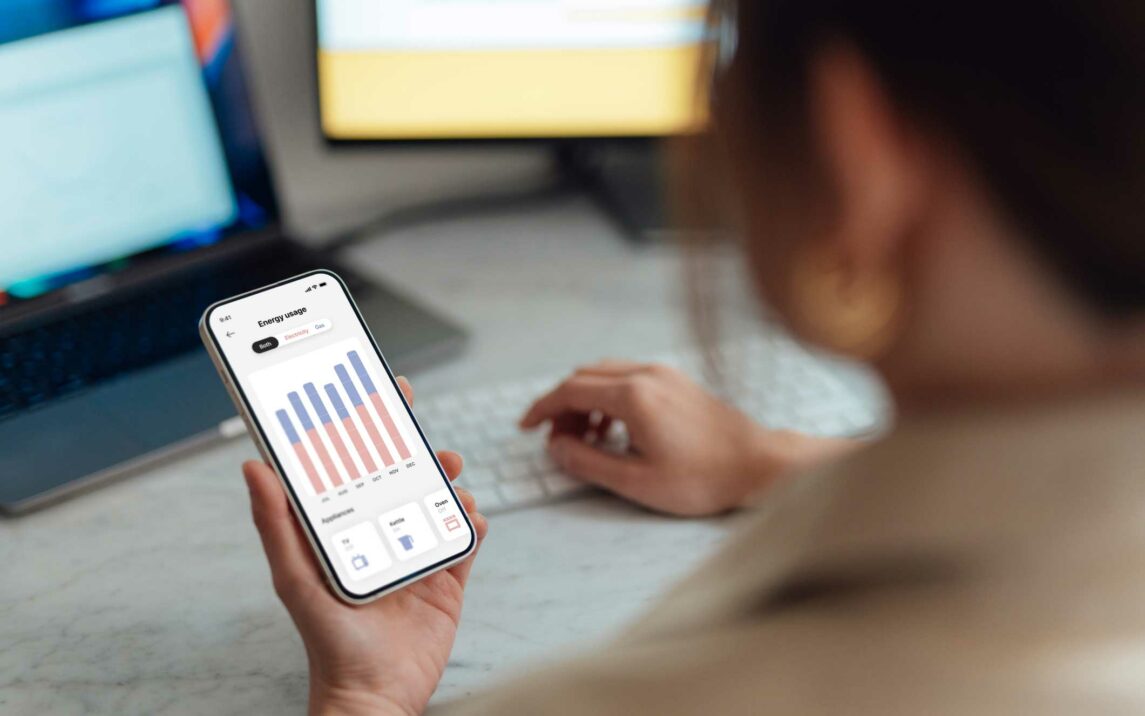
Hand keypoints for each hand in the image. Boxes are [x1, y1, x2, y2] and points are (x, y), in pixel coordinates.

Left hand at [244, 377, 487, 715]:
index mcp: (344, 532)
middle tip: (421, 433)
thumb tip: (253, 466)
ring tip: (451, 479)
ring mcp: (415, 556)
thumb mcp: (295, 578)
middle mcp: (380, 537)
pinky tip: (470, 520)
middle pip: (401, 479)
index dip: (364, 430)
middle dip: (415, 451)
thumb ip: (276, 523)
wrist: (376, 697)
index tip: (373, 395)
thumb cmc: (328, 642)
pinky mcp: (447, 581)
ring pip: (438, 503)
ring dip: (448, 485)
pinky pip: (465, 541)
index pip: (353, 468)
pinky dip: (472, 524)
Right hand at [520, 361, 853, 515]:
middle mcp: (647, 374)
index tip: (526, 427)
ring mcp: (665, 373)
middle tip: (558, 439)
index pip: (570, 390)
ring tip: (585, 437)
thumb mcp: (636, 481)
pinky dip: (609, 395)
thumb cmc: (703, 478)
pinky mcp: (677, 380)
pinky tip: (615, 428)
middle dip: (562, 405)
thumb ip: (588, 462)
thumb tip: (556, 446)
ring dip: (585, 399)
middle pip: (585, 376)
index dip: (542, 409)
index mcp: (633, 396)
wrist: (757, 464)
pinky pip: (629, 376)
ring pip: (606, 373)